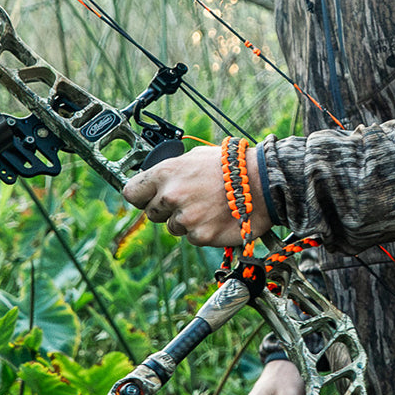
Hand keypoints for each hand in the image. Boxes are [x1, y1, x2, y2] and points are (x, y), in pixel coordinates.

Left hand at [121, 142, 271, 246]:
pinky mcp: (201, 235)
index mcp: (166, 173)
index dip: (141, 196)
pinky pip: (193, 237)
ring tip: (209, 206)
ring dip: (187, 220)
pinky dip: (203, 230)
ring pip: (173, 227)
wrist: (262, 181)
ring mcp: (186, 218)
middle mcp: (171, 196)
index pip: (132, 192)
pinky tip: (217, 216)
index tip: (147, 197)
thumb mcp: (195, 157)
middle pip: (152, 213)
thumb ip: (171, 171)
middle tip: (189, 200)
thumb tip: (156, 180)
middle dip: (166, 209)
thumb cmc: (230, 165)